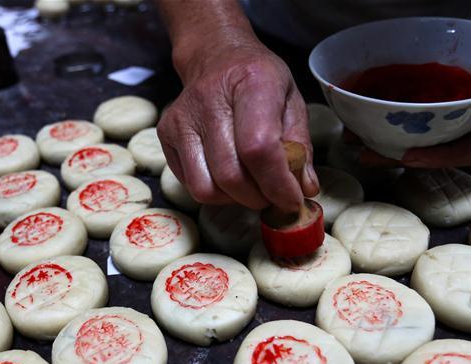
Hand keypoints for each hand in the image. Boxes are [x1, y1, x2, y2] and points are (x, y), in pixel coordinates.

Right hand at [157, 37, 318, 211]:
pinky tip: (229, 177)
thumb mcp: (291, 101)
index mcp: (252, 82)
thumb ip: (301, 146)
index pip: (259, 148)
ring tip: (251, 188)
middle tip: (273, 196)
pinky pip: (190, 184)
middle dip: (258, 198)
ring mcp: (182, 118)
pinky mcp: (166, 133)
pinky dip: (216, 192)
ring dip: (235, 200)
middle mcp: (209, 99)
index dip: (277, 183)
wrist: (215, 56)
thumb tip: (304, 189)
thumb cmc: (258, 80)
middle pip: (231, 175)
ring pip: (206, 188)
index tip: (292, 200)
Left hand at [362, 0, 470, 167]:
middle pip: (446, 148)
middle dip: (406, 156)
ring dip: (396, 139)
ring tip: (357, 141)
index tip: (410, 156)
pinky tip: (372, 111)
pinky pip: (429, 111)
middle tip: (368, 156)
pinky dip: (402, 113)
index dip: (443, 157)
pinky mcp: (459, 95)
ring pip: (433, 133)